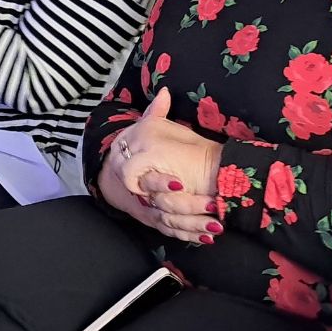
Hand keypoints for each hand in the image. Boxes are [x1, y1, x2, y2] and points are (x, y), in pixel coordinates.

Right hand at [98, 90, 222, 243]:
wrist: (115, 174)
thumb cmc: (134, 150)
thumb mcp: (144, 129)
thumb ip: (155, 112)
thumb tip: (165, 92)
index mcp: (140, 170)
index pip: (147, 182)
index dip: (162, 184)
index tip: (180, 184)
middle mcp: (143, 194)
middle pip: (164, 207)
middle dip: (189, 209)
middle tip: (213, 206)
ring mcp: (149, 210)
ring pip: (171, 223)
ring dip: (194, 227)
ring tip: (217, 226)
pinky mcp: (156, 222)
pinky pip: (173, 232)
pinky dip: (190, 237)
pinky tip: (207, 238)